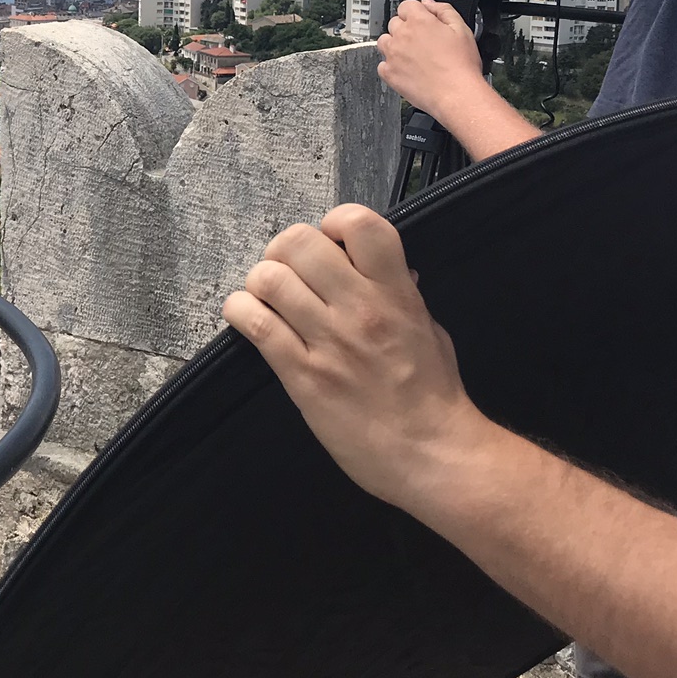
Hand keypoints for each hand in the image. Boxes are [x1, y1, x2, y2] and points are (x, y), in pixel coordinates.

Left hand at [224, 205, 488, 510]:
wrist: (432, 454)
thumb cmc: (435, 394)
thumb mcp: (428, 328)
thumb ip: (401, 295)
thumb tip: (386, 270)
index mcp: (395, 292)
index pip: (358, 222)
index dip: (334, 222)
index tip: (331, 243)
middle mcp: (359, 308)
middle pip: (298, 242)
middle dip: (285, 250)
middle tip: (289, 271)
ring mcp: (328, 341)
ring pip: (269, 279)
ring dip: (261, 283)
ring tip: (269, 298)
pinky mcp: (302, 376)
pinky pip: (255, 324)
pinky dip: (241, 311)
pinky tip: (248, 317)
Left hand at [375, 0, 485, 114]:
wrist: (456, 94)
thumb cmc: (461, 66)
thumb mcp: (462, 29)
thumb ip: (444, 10)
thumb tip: (429, 3)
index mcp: (419, 21)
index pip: (406, 5)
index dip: (416, 12)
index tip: (422, 20)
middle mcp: (402, 35)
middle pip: (394, 23)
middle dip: (406, 28)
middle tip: (422, 41)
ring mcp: (392, 55)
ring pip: (384, 41)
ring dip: (394, 44)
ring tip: (412, 55)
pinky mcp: (389, 73)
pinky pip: (382, 64)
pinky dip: (390, 65)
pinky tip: (406, 69)